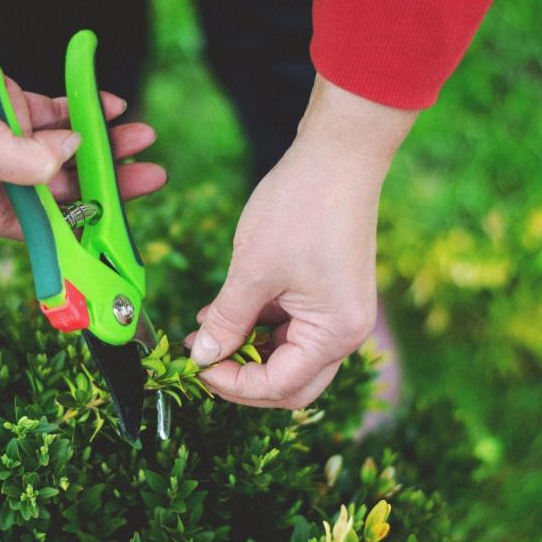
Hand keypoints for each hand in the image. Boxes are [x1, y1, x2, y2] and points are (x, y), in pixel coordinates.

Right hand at [0, 0, 164, 238]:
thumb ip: (29, 163)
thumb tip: (72, 157)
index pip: (46, 226)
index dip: (88, 223)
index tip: (125, 221)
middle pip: (65, 188)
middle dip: (108, 178)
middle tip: (151, 173)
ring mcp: (8, 144)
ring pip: (68, 149)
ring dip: (104, 141)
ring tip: (142, 134)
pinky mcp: (13, 111)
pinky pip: (58, 115)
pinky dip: (83, 110)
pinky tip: (111, 107)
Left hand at [186, 75, 417, 408]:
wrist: (337, 155)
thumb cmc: (299, 208)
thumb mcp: (251, 271)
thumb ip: (226, 320)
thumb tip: (202, 356)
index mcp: (334, 334)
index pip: (279, 386)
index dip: (233, 384)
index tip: (196, 367)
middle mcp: (345, 332)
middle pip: (289, 382)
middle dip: (243, 377)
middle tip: (202, 362)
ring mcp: (339, 313)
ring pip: (287, 355)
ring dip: (245, 350)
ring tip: (201, 332)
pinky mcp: (328, 295)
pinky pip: (290, 326)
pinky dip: (257, 325)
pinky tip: (221, 312)